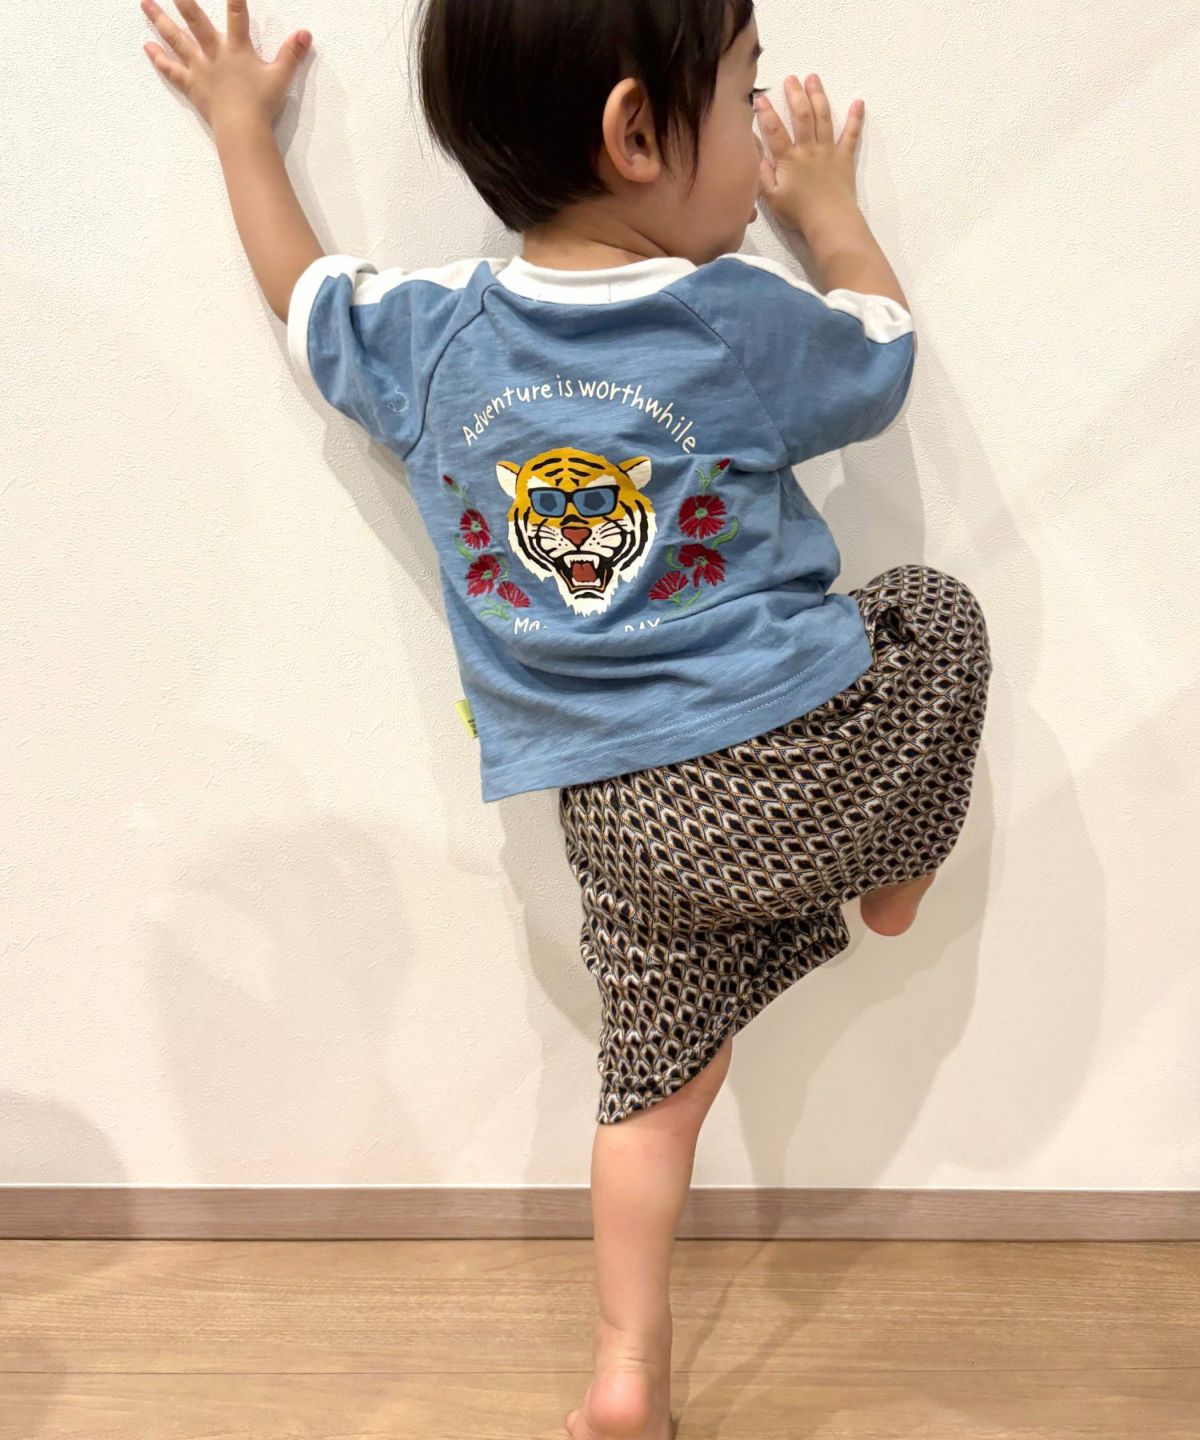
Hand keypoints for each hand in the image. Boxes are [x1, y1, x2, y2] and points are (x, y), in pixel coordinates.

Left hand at [139, 0, 312, 128]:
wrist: (242, 129)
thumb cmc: (261, 103)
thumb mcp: (281, 77)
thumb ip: (292, 53)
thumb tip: (306, 34)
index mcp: (236, 48)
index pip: (237, 14)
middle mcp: (214, 52)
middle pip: (194, 20)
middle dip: (182, 0)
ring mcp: (199, 68)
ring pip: (175, 39)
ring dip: (159, 20)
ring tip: (144, 3)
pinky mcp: (191, 85)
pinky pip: (171, 70)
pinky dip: (159, 58)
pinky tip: (147, 47)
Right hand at [754, 73, 862, 235]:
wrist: (829, 221)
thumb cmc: (799, 212)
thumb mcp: (772, 199)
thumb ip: (762, 176)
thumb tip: (759, 156)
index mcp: (789, 159)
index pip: (775, 131)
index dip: (766, 113)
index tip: (760, 98)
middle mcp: (808, 149)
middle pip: (801, 115)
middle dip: (795, 95)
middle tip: (791, 79)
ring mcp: (828, 150)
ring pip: (823, 117)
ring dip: (818, 96)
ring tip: (813, 78)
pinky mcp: (844, 157)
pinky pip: (851, 135)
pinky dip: (855, 118)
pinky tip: (858, 102)